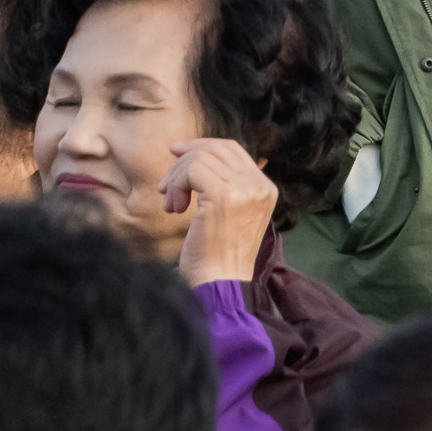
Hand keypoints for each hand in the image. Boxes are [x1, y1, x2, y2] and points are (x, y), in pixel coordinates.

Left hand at [163, 138, 276, 286]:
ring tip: (171, 203)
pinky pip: (191, 171)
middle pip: (213, 150)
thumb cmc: (219, 253)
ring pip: (199, 159)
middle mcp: (259, 186)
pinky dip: (176, 185)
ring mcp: (244, 190)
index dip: (201, 146)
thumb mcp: (230, 212)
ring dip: (176, 178)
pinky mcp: (223, 197)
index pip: (231, 149)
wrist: (221, 284)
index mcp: (265, 188)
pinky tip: (174, 208)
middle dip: (183, 162)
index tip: (176, 154)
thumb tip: (188, 151)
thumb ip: (222, 182)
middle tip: (166, 185)